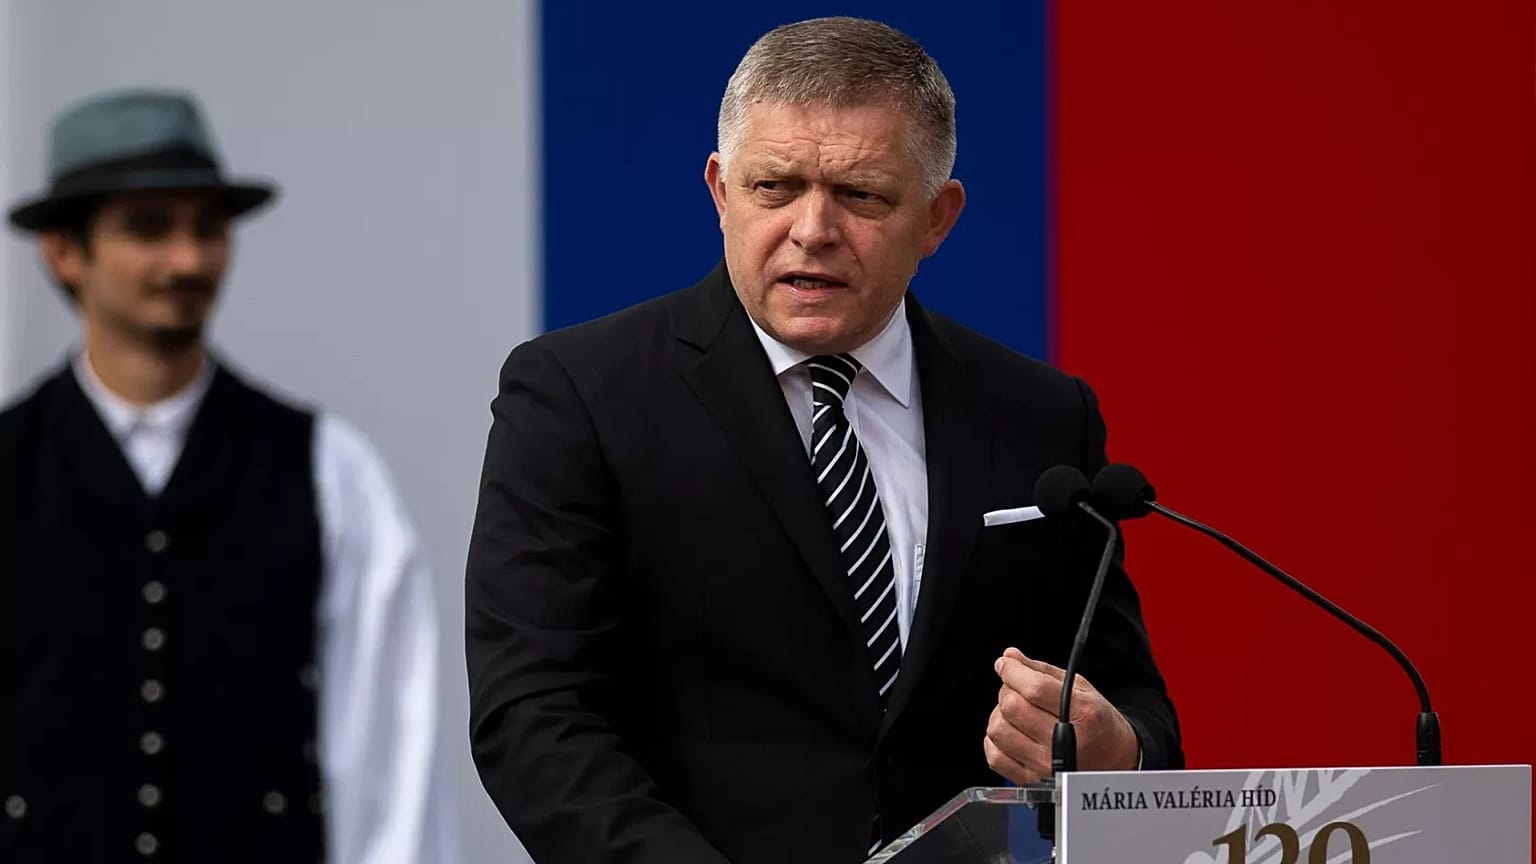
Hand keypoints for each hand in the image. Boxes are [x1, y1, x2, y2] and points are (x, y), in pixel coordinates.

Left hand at [983, 647, 1139, 783]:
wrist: (1115, 764)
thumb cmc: (1099, 724)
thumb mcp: (1081, 689)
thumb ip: (1042, 670)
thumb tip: (1009, 657)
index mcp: (1082, 714)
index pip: (1034, 688)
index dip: (1012, 672)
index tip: (1006, 665)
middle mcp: (1063, 743)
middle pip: (1012, 707)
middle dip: (1007, 690)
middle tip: (1016, 689)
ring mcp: (1046, 765)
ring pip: (998, 730)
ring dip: (1000, 714)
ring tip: (1016, 713)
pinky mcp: (1032, 781)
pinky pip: (995, 755)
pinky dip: (995, 740)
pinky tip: (1011, 733)